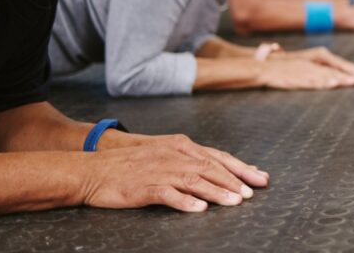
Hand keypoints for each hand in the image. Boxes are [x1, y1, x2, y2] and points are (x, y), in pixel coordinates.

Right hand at [82, 133, 268, 211]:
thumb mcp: (163, 155)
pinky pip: (169, 194)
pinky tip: (199, 208)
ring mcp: (160, 170)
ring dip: (217, 191)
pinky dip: (185, 201)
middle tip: (252, 193)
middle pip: (211, 167)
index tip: (260, 177)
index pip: (217, 156)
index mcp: (180, 146)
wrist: (93, 168)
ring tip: (235, 202)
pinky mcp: (145, 187)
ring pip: (195, 180)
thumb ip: (189, 160)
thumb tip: (215, 169)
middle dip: (235, 180)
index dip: (240, 167)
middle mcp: (174, 156)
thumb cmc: (130, 164)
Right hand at [260, 58, 353, 89]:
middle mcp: (313, 65)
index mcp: (315, 61)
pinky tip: (331, 84)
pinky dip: (323, 83)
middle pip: (334, 71)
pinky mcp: (297, 79)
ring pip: (326, 76)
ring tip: (352, 82)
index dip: (352, 70)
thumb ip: (317, 73)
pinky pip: (313, 82)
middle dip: (349, 76)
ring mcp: (305, 71)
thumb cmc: (284, 69)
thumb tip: (333, 78)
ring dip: (340, 79)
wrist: (264, 67)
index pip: (337, 66)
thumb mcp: (302, 67)